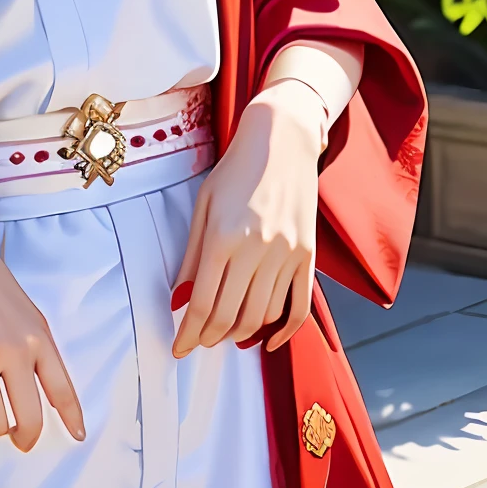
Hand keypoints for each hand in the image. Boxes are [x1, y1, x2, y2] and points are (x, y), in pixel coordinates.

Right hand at [0, 184, 84, 452]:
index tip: (77, 436)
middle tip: (19, 440)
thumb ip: (33, 345)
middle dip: (26, 438)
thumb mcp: (23, 308)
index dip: (72, 418)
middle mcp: (13, 351)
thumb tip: (39, 387)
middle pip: (29, 419)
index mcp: (37, 337)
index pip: (63, 389)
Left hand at [171, 82, 321, 356]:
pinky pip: (299, 307)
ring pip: (262, 315)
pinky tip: (267, 343)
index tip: (178, 349)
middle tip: (197, 342)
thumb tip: (181, 300)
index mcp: (224, 236)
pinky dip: (284, 332)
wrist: (282, 139)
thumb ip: (193, 256)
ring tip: (223, 336)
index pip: (203, 304)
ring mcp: (287, 254)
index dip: (188, 333)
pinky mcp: (308, 255)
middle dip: (209, 338)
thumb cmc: (236, 170)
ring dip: (240, 334)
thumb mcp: (203, 206)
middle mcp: (258, 249)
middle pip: (232, 316)